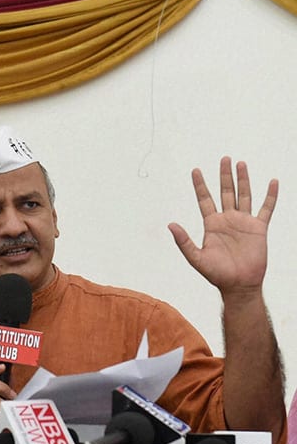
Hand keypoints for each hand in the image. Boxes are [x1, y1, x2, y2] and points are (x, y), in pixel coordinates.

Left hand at [168, 157, 277, 296]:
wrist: (239, 285)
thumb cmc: (216, 274)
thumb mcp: (196, 257)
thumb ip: (184, 241)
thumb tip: (170, 225)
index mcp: (211, 224)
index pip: (204, 199)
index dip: (200, 185)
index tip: (195, 170)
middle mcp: (227, 220)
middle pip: (225, 192)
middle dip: (224, 176)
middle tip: (224, 158)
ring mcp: (243, 222)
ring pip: (244, 195)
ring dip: (243, 180)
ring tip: (241, 164)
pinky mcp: (259, 228)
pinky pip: (266, 208)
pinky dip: (270, 195)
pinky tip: (273, 182)